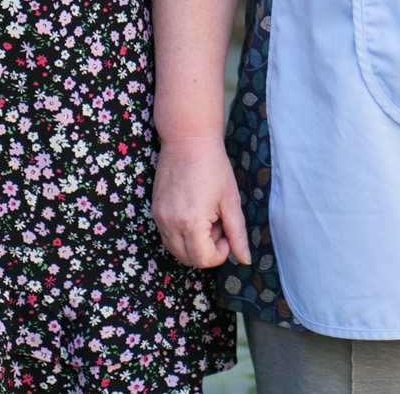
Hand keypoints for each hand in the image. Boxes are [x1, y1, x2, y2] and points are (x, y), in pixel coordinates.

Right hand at [153, 135, 247, 267]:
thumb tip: (244, 260)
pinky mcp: (155, 211)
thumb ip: (237, 233)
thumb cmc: (214, 166)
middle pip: (189, 260)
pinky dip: (182, 234)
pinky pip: (168, 237)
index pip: (204, 260)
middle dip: (207, 249)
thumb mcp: (230, 200)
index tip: (226, 232)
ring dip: (194, 243)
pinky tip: (193, 211)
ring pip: (176, 251)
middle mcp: (171, 224)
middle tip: (217, 223)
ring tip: (206, 216)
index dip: (220, 253)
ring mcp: (159, 218)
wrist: (188, 140)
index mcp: (191, 222)